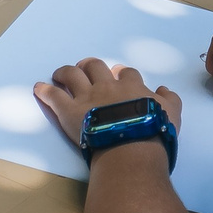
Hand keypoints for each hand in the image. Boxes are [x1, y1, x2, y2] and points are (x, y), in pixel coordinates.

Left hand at [34, 57, 183, 153]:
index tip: (117, 75)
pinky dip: (45, 90)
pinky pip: (54, 95)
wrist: (131, 147)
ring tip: (61, 74)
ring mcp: (86, 97)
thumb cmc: (153, 131)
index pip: (125, 73)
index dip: (120, 73)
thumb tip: (164, 89)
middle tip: (87, 69)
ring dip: (65, 72)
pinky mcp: (68, 110)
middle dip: (90, 65)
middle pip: (95, 66)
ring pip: (72, 75)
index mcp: (131, 87)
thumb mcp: (172, 114)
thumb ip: (170, 99)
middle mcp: (107, 87)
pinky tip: (40, 88)